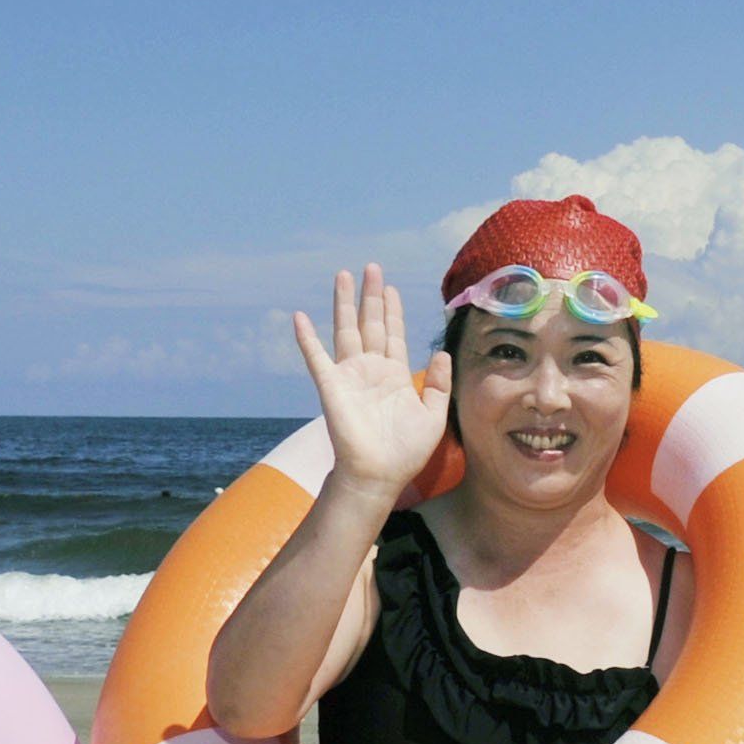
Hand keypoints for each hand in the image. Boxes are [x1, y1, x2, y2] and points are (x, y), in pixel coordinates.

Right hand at [294, 263, 451, 498]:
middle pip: (371, 324)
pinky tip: (300, 317)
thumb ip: (440, 384)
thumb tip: (443, 352)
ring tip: (344, 275)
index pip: (394, 334)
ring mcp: (350, 376)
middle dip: (371, 296)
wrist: (379, 475)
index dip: (393, 311)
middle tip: (372, 268)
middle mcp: (372, 370)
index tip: (391, 288)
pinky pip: (316, 357)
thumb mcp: (434, 416)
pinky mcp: (331, 386)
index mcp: (395, 376)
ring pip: (346, 330)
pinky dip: (307, 338)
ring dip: (344, 303)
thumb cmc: (406, 452)